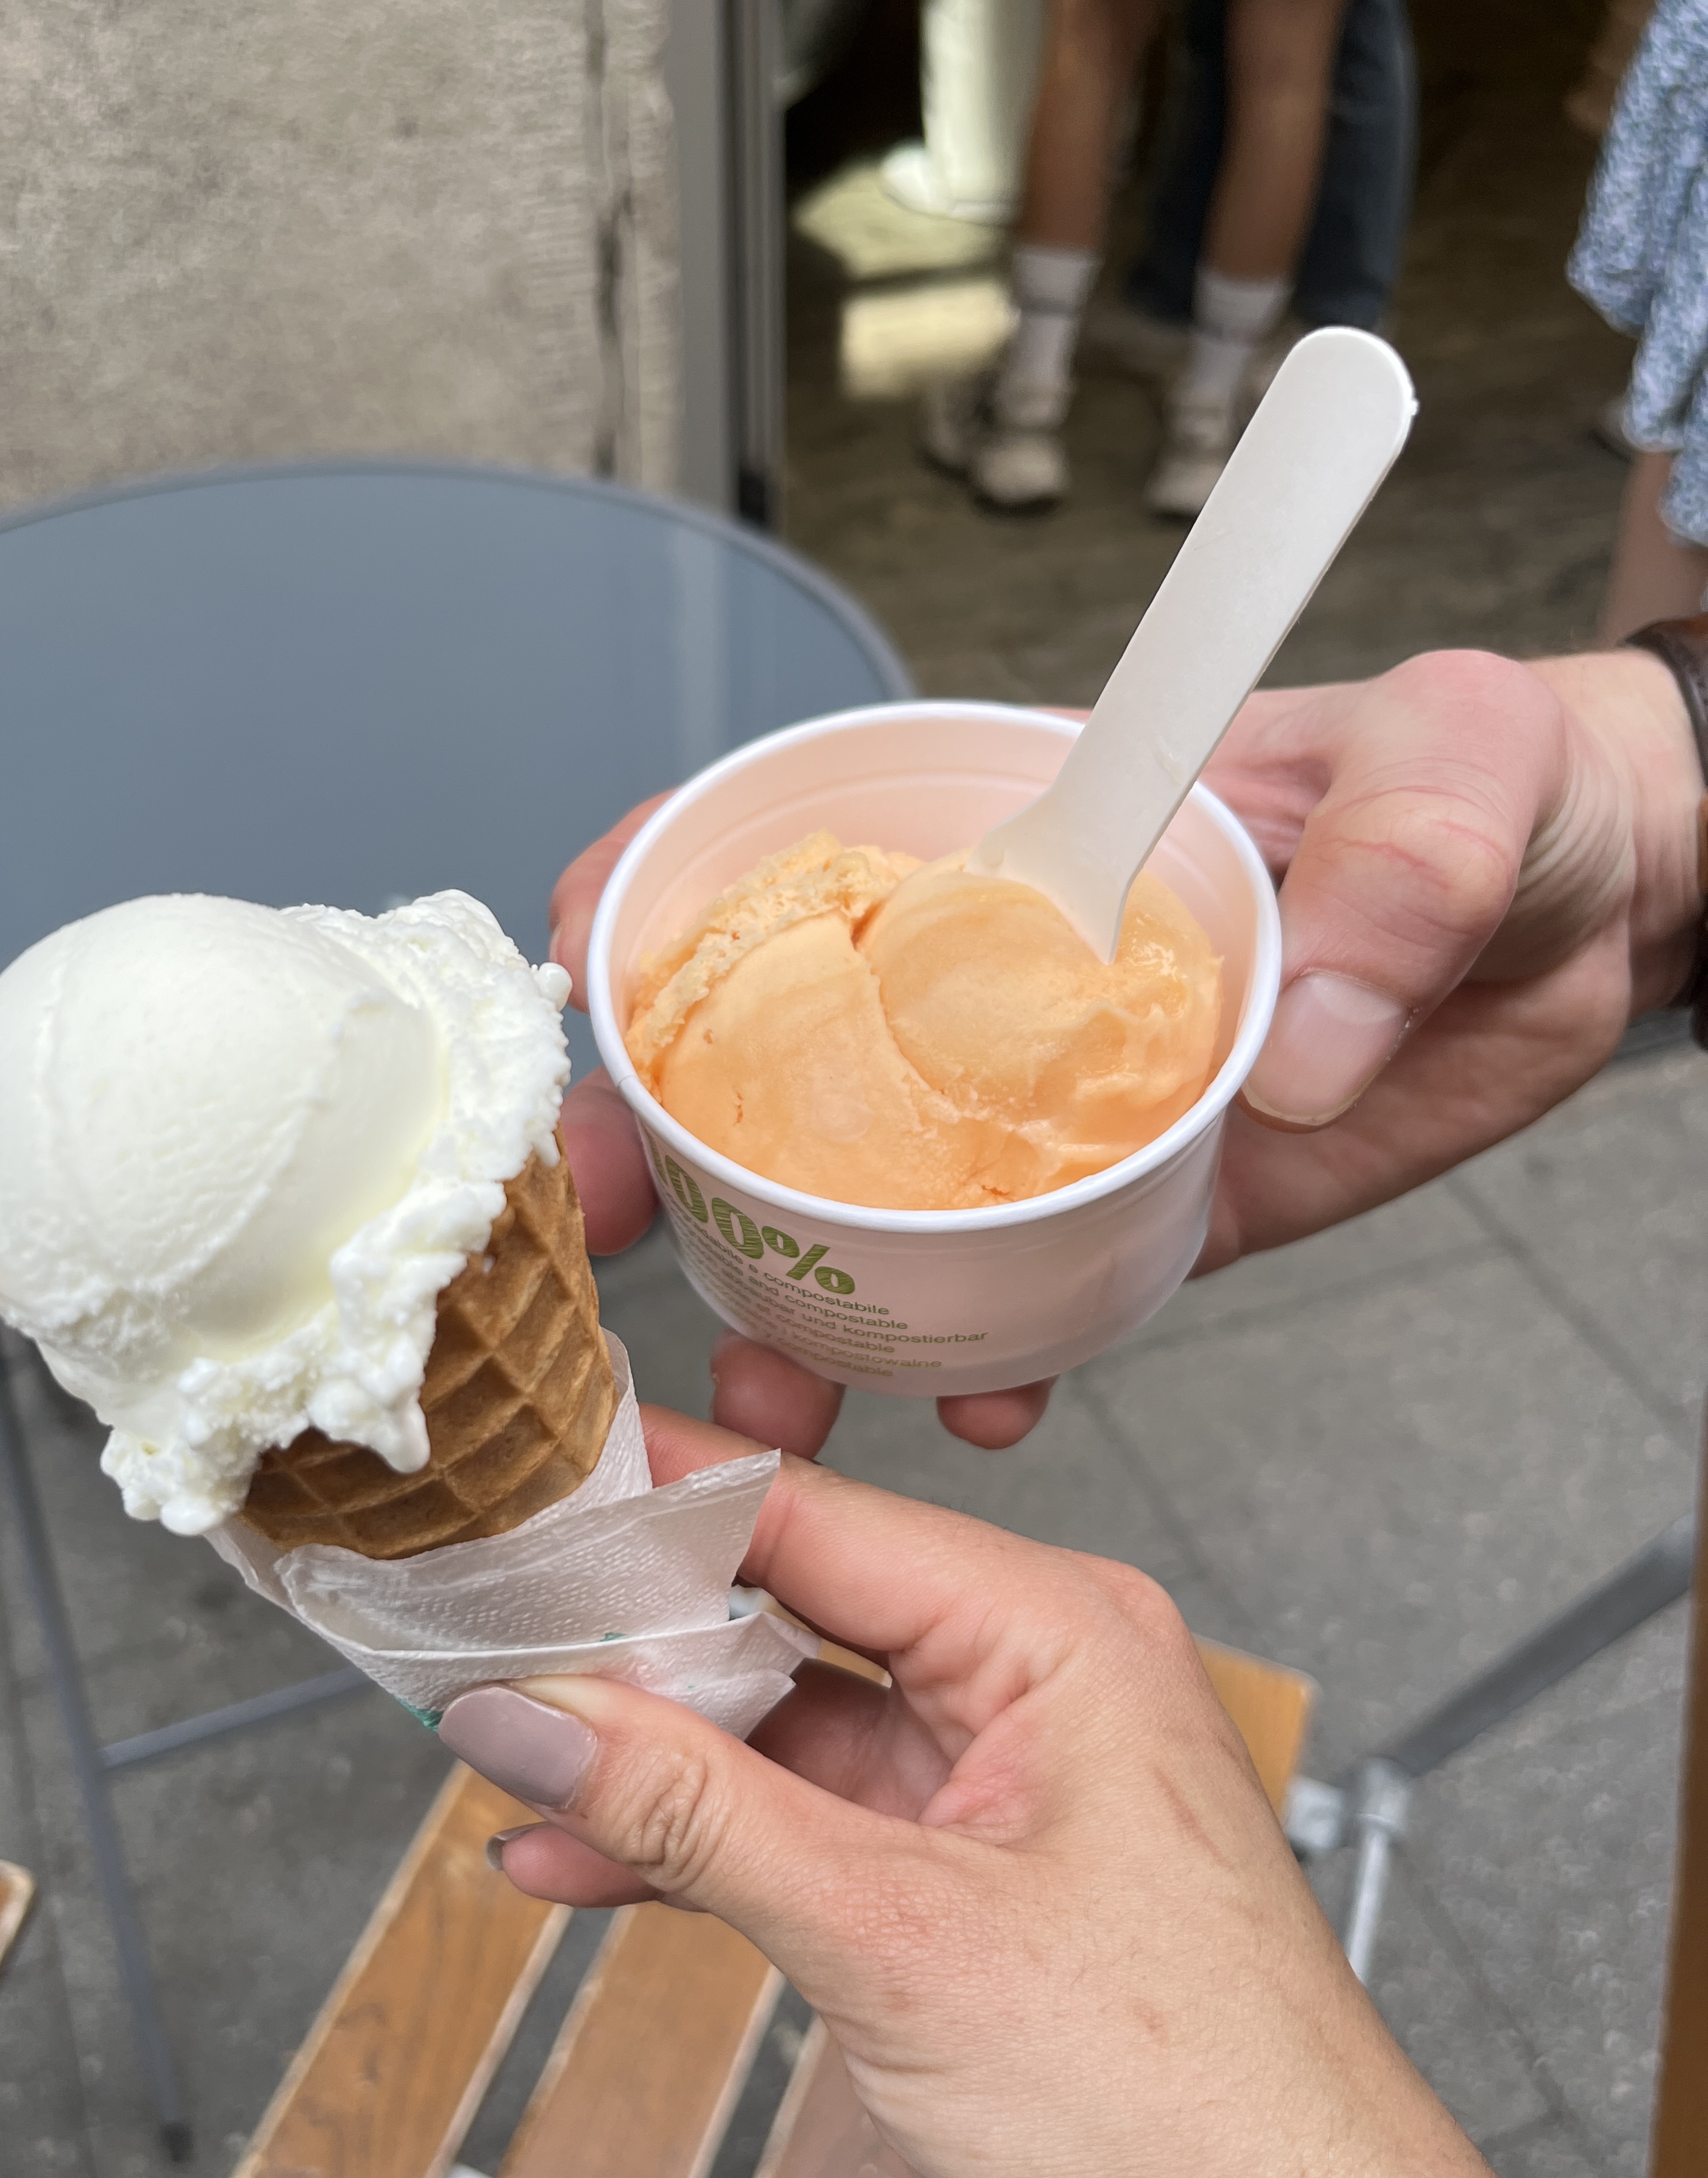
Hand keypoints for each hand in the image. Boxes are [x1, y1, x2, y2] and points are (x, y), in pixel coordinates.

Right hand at [439, 1419, 1657, 2177]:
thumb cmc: (1194, 2116)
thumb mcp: (895, 1942)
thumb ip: (693, 1814)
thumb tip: (532, 1713)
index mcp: (1055, 1634)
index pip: (815, 1517)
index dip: (654, 1501)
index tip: (523, 1492)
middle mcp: (1035, 1685)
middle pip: (793, 1615)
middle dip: (634, 1642)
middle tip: (479, 1635)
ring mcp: (1005, 1791)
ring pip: (789, 1734)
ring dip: (651, 1766)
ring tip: (503, 1766)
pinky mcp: (977, 1888)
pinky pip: (814, 1830)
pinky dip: (706, 1851)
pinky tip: (584, 1865)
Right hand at [552, 649, 1705, 1447]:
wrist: (1593, 909)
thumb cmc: (1499, 782)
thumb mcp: (1459, 770)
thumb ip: (1389, 883)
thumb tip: (1292, 1059)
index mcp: (1018, 824)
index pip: (789, 834)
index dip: (656, 891)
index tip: (584, 972)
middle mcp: (997, 969)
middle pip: (774, 1044)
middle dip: (661, 1135)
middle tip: (609, 1230)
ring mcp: (1051, 1098)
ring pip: (869, 1197)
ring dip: (790, 1292)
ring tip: (765, 1392)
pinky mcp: (1134, 1202)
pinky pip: (1022, 1290)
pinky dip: (978, 1357)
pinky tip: (977, 1407)